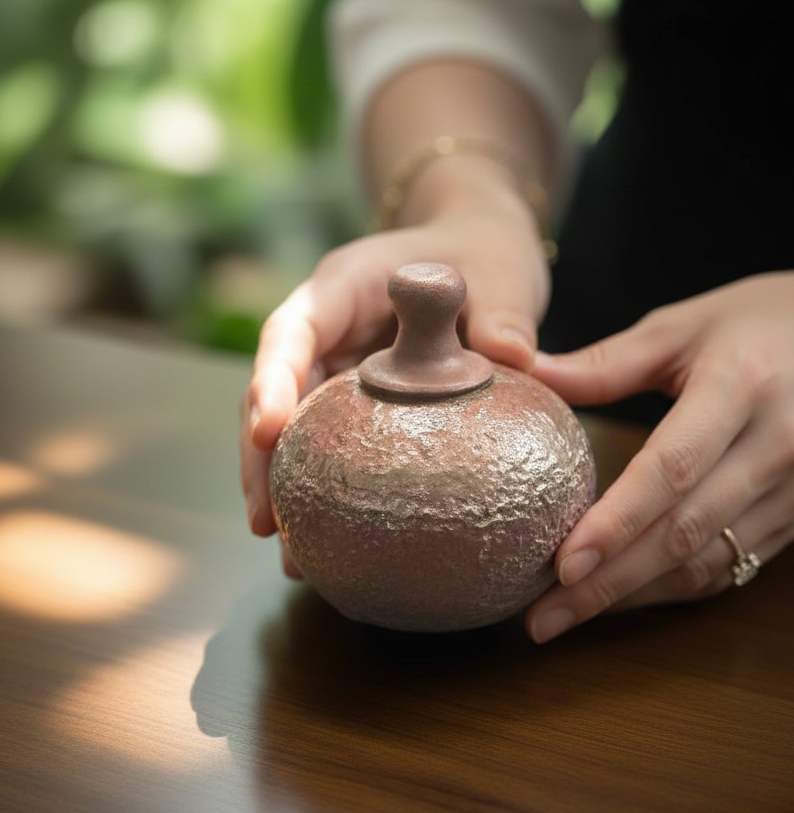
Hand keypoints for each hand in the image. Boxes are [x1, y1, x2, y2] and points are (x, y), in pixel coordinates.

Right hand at [240, 200, 549, 574]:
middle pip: (275, 393)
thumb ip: (503, 312)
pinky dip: (329, 492)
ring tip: (294, 559)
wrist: (480, 252)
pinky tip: (335, 546)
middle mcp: (326, 331)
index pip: (292, 332)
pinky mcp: (356, 402)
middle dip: (261, 460)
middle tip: (267, 524)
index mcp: (344, 287)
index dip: (271, 380)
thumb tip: (514, 360)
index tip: (268, 431)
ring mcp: (336, 369)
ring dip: (288, 490)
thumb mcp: (500, 271)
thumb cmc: (484, 252)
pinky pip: (333, 447)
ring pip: (294, 431)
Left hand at [526, 253, 793, 641]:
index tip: (560, 564)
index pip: (673, 469)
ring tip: (565, 617)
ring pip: (707, 563)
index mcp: (739, 388)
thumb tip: (526, 373)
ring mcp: (791, 491)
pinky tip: (622, 599)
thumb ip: (607, 360)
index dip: (616, 522)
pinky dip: (672, 590)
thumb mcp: (686, 324)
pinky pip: (730, 566)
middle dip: (607, 585)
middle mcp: (773, 448)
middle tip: (539, 619)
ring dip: (633, 598)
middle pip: (684, 533)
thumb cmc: (769, 319)